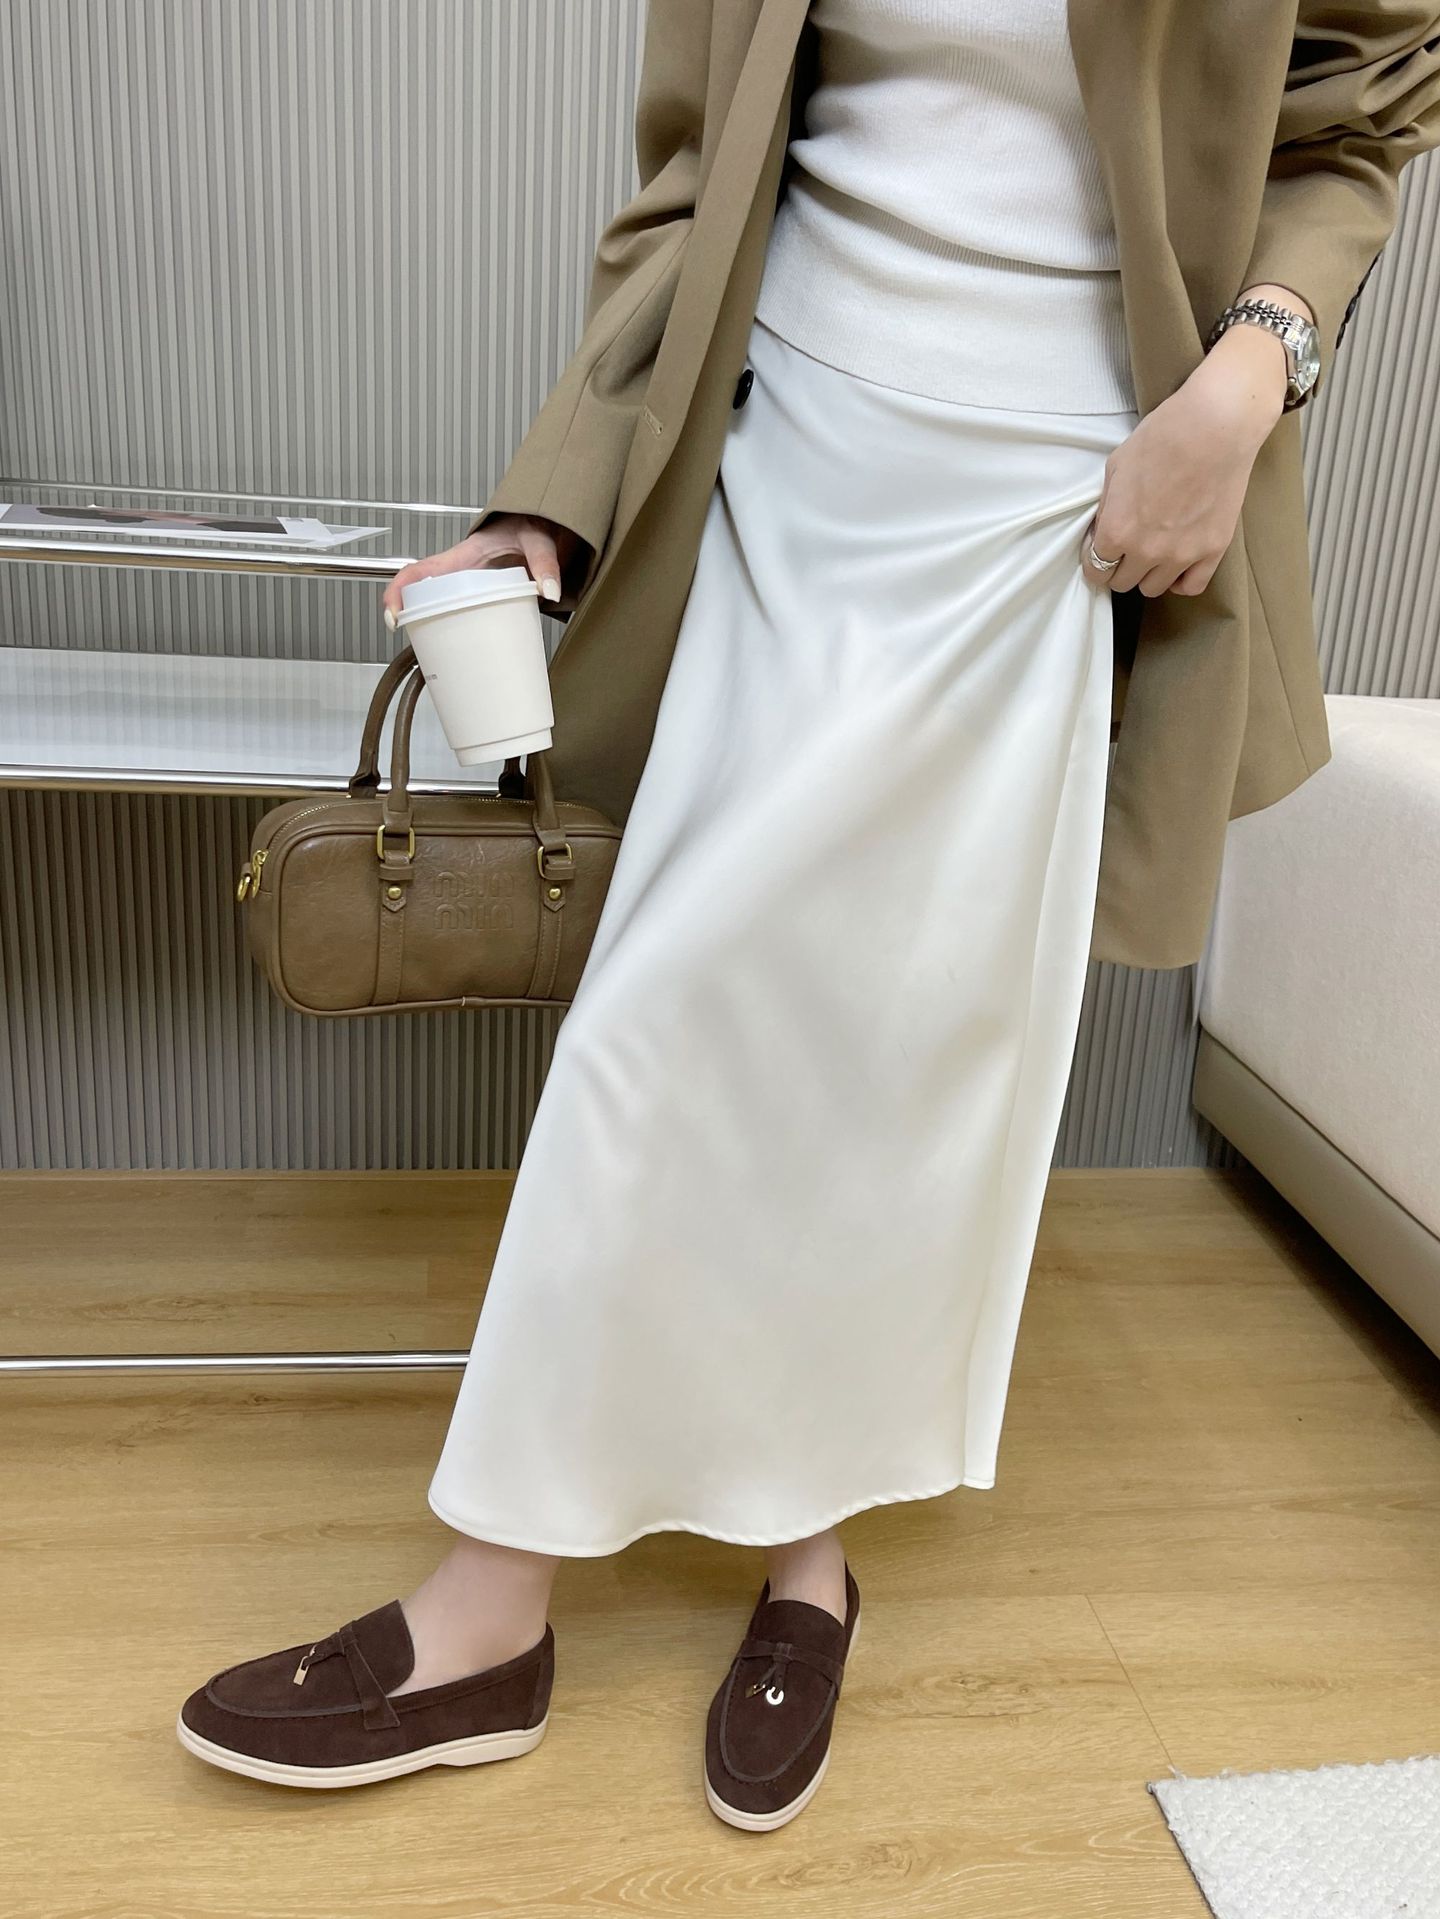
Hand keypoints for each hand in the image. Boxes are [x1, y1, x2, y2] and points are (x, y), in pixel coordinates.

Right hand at [381, 513, 587, 628]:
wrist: (545, 521)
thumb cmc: (532, 522)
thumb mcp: (537, 539)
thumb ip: (544, 563)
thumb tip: (548, 589)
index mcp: (462, 556)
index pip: (417, 571)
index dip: (398, 593)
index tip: (394, 618)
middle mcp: (460, 571)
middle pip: (424, 598)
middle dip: (415, 623)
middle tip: (422, 647)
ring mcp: (471, 584)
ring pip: (442, 609)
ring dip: (437, 630)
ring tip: (442, 656)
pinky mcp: (484, 594)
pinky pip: (466, 613)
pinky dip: (463, 631)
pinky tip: (472, 647)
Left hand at [1080, 316, 1292, 599]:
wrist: (1217, 425)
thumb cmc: (1163, 436)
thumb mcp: (1117, 466)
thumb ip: (1108, 507)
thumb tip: (1104, 529)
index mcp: (1117, 531)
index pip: (1095, 569)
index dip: (1096, 558)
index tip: (1103, 547)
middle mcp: (1146, 551)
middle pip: (1122, 583)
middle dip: (1120, 567)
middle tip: (1128, 548)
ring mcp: (1181, 555)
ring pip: (1153, 589)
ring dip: (1149, 573)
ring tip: (1154, 552)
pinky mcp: (1213, 551)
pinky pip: (1191, 587)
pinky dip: (1181, 580)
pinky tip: (1178, 564)